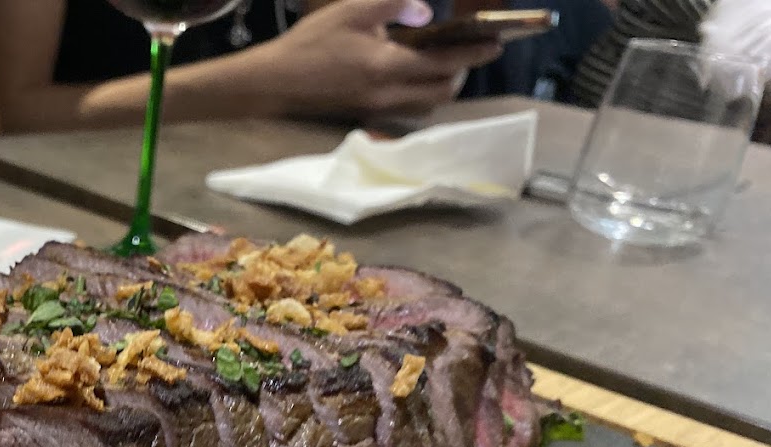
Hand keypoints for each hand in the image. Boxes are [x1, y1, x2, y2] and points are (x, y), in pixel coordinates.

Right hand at [254, 0, 502, 118]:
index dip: (473, 54)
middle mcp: (387, 95)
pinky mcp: (366, 113)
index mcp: (387, 67)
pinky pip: (407, 107)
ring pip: (426, 104)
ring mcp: (377, 108)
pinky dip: (421, 92)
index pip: (444, 64)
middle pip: (442, 93)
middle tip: (468, 51)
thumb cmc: (310, 44)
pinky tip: (412, 72)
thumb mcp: (353, 10)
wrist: (276, 81)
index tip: (495, 44)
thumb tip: (425, 10)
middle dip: (461, 73)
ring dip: (441, 85)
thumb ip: (394, 5)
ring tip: (443, 62)